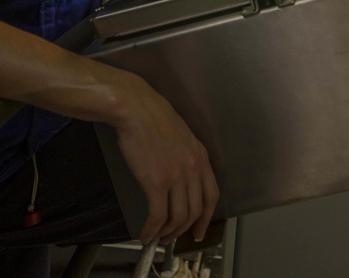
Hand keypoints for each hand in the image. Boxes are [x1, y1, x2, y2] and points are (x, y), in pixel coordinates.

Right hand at [113, 74, 218, 243]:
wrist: (136, 110)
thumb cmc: (153, 119)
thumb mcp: (181, 137)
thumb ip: (186, 158)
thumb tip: (180, 181)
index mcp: (201, 157)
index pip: (211, 196)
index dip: (206, 218)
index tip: (199, 230)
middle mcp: (193, 169)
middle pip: (195, 211)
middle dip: (183, 230)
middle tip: (171, 238)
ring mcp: (176, 177)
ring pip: (178, 218)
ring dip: (167, 233)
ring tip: (157, 237)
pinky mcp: (156, 182)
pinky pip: (158, 216)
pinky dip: (152, 230)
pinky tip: (145, 233)